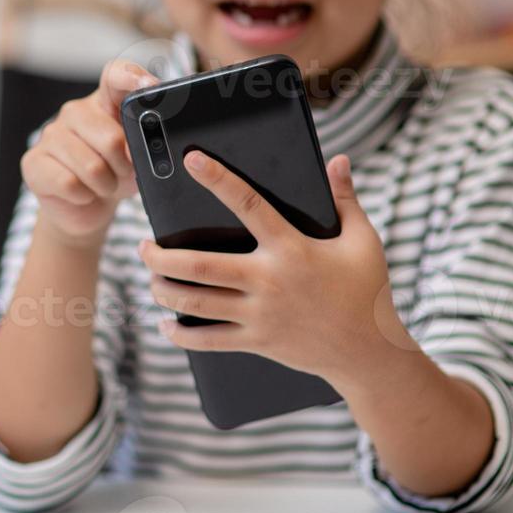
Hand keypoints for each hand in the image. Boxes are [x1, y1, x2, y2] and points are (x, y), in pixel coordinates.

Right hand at [21, 58, 158, 249]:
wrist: (84, 207)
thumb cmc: (114, 174)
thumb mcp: (138, 158)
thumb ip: (145, 145)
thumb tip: (140, 149)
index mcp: (104, 103)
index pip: (115, 75)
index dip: (132, 76)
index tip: (151, 87)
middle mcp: (75, 112)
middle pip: (111, 138)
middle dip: (124, 167)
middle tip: (122, 173)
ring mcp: (50, 135)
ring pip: (91, 167)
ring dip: (105, 186)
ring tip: (103, 185)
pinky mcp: (33, 162)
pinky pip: (69, 184)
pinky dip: (84, 196)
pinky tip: (82, 193)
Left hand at [139, 149, 411, 390]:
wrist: (369, 352)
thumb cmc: (367, 291)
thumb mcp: (363, 241)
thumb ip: (346, 200)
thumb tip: (338, 160)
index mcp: (291, 248)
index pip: (248, 204)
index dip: (218, 179)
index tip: (191, 160)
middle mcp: (268, 280)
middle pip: (200, 266)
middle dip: (162, 256)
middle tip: (143, 246)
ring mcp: (259, 314)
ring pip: (196, 302)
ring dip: (164, 290)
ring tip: (150, 278)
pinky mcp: (257, 341)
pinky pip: (209, 340)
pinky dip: (181, 335)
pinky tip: (166, 325)